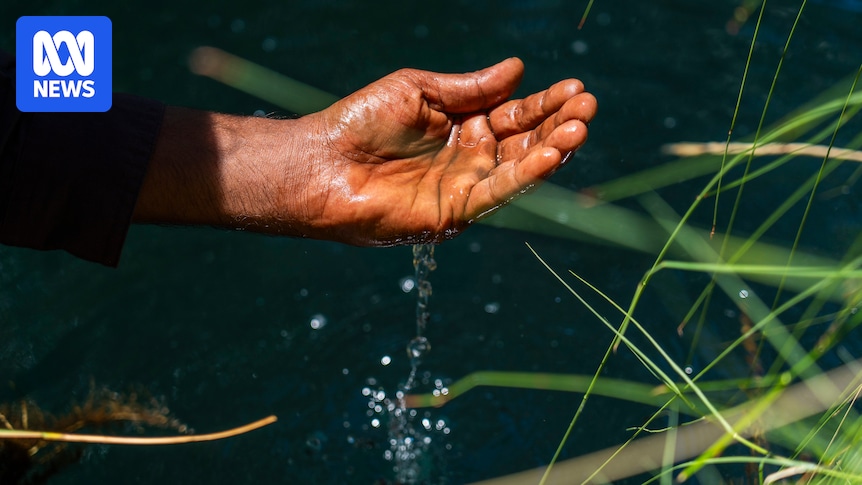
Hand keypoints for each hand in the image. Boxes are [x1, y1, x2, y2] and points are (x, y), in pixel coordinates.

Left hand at [299, 57, 596, 244]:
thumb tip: (518, 69)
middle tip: (587, 106)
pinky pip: (497, 194)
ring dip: (552, 151)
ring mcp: (465, 188)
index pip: (516, 114)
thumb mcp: (419, 90)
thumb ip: (470, 88)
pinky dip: (525, 176)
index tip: (575, 87)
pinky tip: (550, 155)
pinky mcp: (455, 214)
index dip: (546, 102)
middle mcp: (471, 158)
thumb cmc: (361, 121)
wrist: (321, 163)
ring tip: (579, 129)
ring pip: (520, 170)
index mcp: (465, 126)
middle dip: (559, 125)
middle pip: (526, 142)